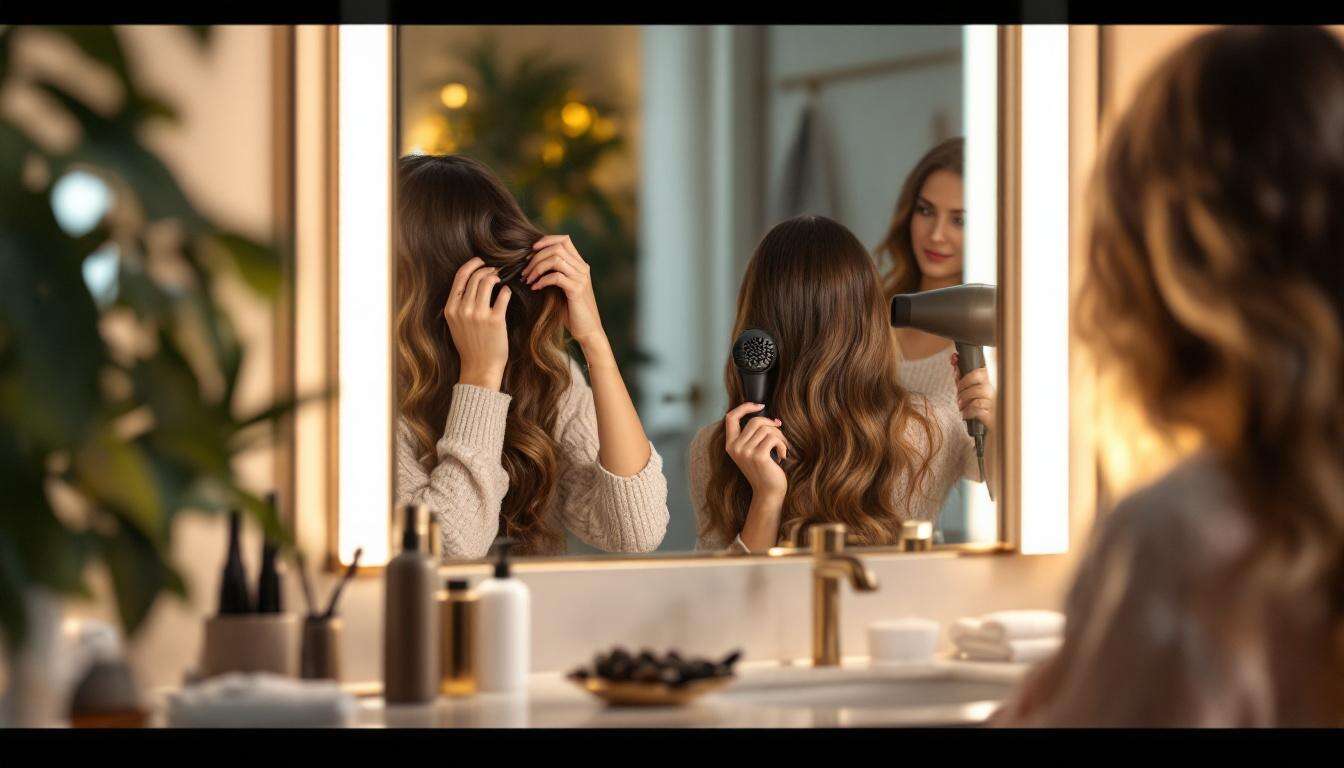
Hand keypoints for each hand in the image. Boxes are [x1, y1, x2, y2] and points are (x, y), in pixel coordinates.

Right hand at [444, 257, 510, 389]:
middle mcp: (463, 310)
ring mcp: (478, 315)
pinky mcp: (495, 320)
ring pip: (488, 282)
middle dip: (487, 269)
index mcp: (450, 309)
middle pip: (476, 277)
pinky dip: (506, 290)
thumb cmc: (470, 345)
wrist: (480, 367)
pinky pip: (503, 295)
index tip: (481, 261)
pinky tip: (507, 293)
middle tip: (496, 271)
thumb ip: (459, 304)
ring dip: (496, 276)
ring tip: (501, 280)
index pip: (460, 277)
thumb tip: (471, 281)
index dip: (472, 264)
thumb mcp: (455, 324)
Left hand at [523, 234, 604, 348]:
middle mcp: (582, 268)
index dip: (546, 240)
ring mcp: (581, 278)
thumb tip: (529, 264)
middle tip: (524, 271)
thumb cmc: (571, 311)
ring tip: (528, 279)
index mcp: (580, 264)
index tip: (530, 251)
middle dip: (536, 256)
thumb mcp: (561, 288)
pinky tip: (535, 288)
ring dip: (537, 268)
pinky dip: (542, 280)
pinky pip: (556, 277)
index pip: (564, 239)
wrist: (587, 331)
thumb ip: (554, 274)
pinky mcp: (577, 290)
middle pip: (557, 247)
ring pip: (556, 259)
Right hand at [723, 402, 788, 501]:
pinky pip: (773, 438)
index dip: (745, 407)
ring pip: (766, 429)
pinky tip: (783, 456)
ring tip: (782, 448)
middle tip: (780, 435)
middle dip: (772, 425)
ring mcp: (745, 452)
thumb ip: (754, 434)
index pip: (731, 417)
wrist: (769, 492)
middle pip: (755, 421)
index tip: (760, 405)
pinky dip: (782, 445)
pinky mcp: (757, 456)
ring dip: (779, 437)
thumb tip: (772, 417)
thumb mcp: (754, 450)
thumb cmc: (765, 470)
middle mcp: (734, 447)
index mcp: (730, 445)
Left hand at [951, 352, 995, 432]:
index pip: (980, 373)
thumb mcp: (972, 388)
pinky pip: (978, 411)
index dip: (966, 378)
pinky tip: (965, 414)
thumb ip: (964, 376)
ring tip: (961, 406)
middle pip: (979, 386)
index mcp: (995, 381)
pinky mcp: (993, 418)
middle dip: (964, 391)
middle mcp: (999, 392)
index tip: (959, 385)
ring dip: (965, 402)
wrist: (991, 424)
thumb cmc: (981, 405)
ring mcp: (997, 405)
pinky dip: (968, 412)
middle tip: (959, 397)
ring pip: (977, 399)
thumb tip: (954, 361)